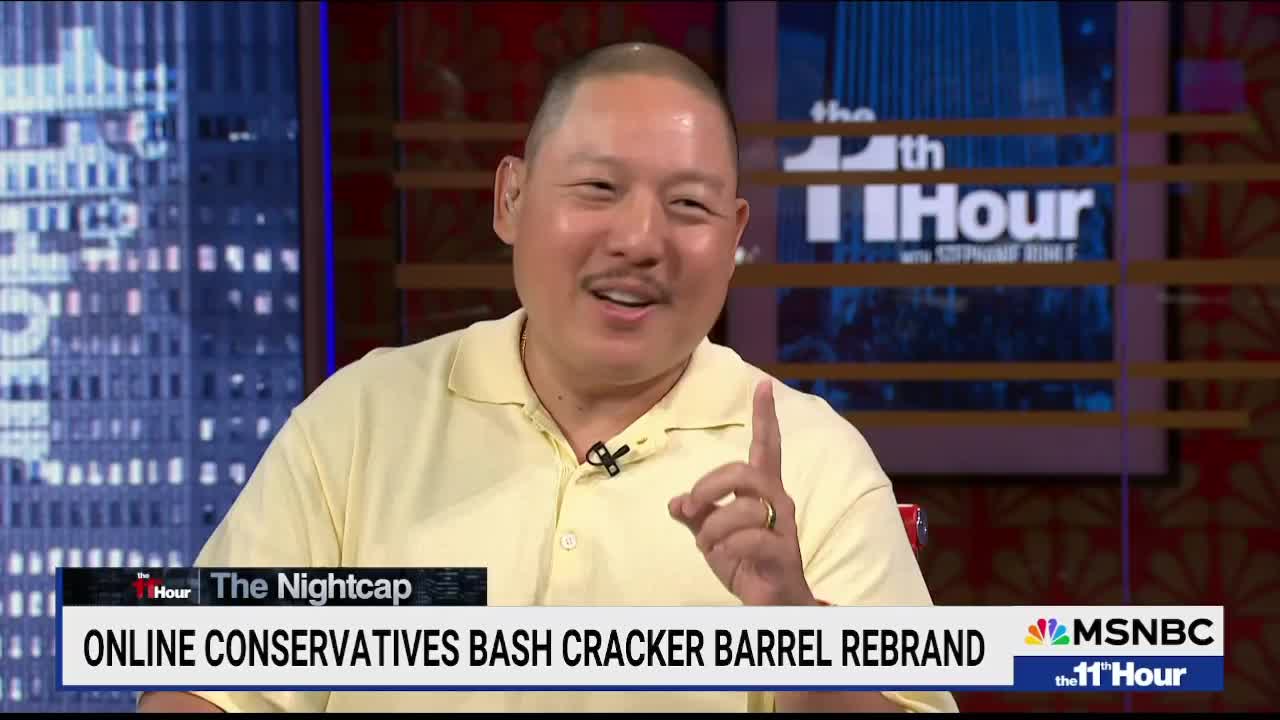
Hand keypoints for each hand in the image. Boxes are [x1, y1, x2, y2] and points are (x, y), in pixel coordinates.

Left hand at [668, 379, 815, 605]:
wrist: (772, 605)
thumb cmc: (746, 563)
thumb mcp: (713, 536)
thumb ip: (696, 515)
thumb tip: (674, 502)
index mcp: (763, 492)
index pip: (766, 447)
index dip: (765, 417)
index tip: (763, 385)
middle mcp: (778, 503)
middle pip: (744, 472)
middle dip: (709, 485)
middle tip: (693, 506)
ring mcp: (783, 528)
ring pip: (744, 508)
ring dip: (713, 527)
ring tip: (708, 545)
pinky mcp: (783, 553)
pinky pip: (752, 537)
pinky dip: (728, 546)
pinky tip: (723, 556)